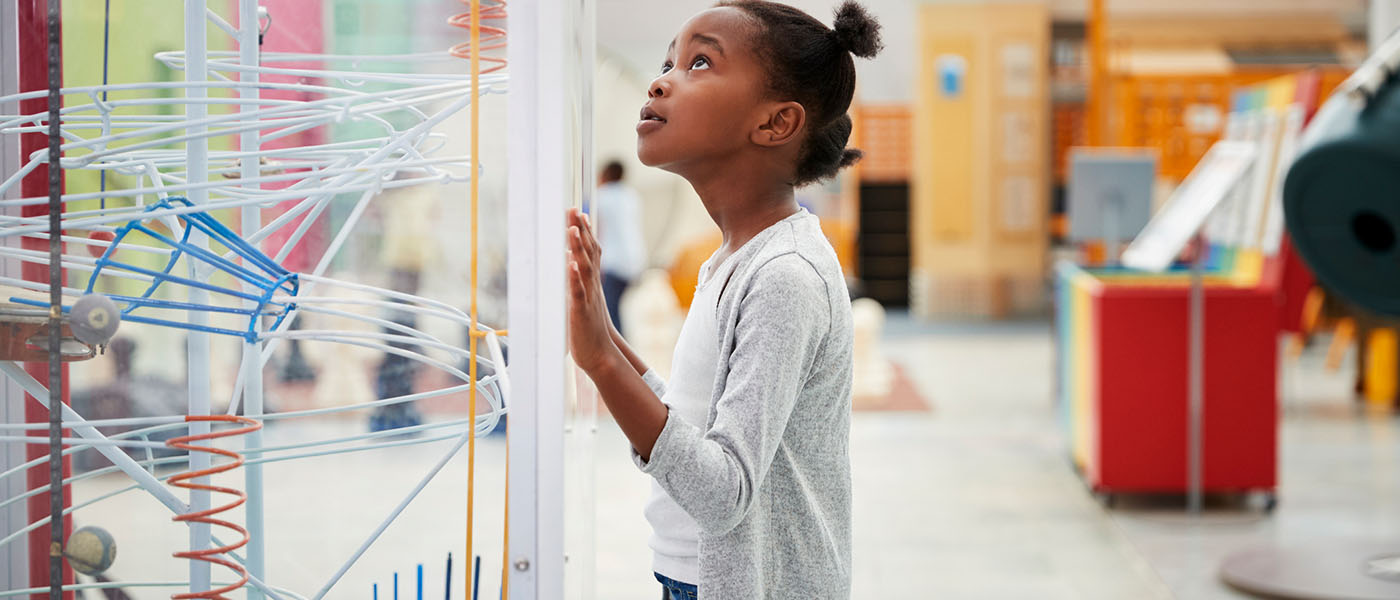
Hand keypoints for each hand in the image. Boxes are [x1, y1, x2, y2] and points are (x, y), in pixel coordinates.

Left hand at [567, 208, 617, 373]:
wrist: (600, 354)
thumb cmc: (589, 327)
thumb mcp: (583, 299)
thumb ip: (578, 281)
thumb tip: (570, 261)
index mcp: (592, 283)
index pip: (591, 252)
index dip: (586, 232)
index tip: (579, 213)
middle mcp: (592, 286)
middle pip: (588, 254)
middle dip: (581, 231)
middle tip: (574, 210)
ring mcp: (588, 298)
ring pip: (584, 269)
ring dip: (579, 248)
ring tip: (573, 229)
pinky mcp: (580, 311)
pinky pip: (578, 292)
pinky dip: (575, 278)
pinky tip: (571, 264)